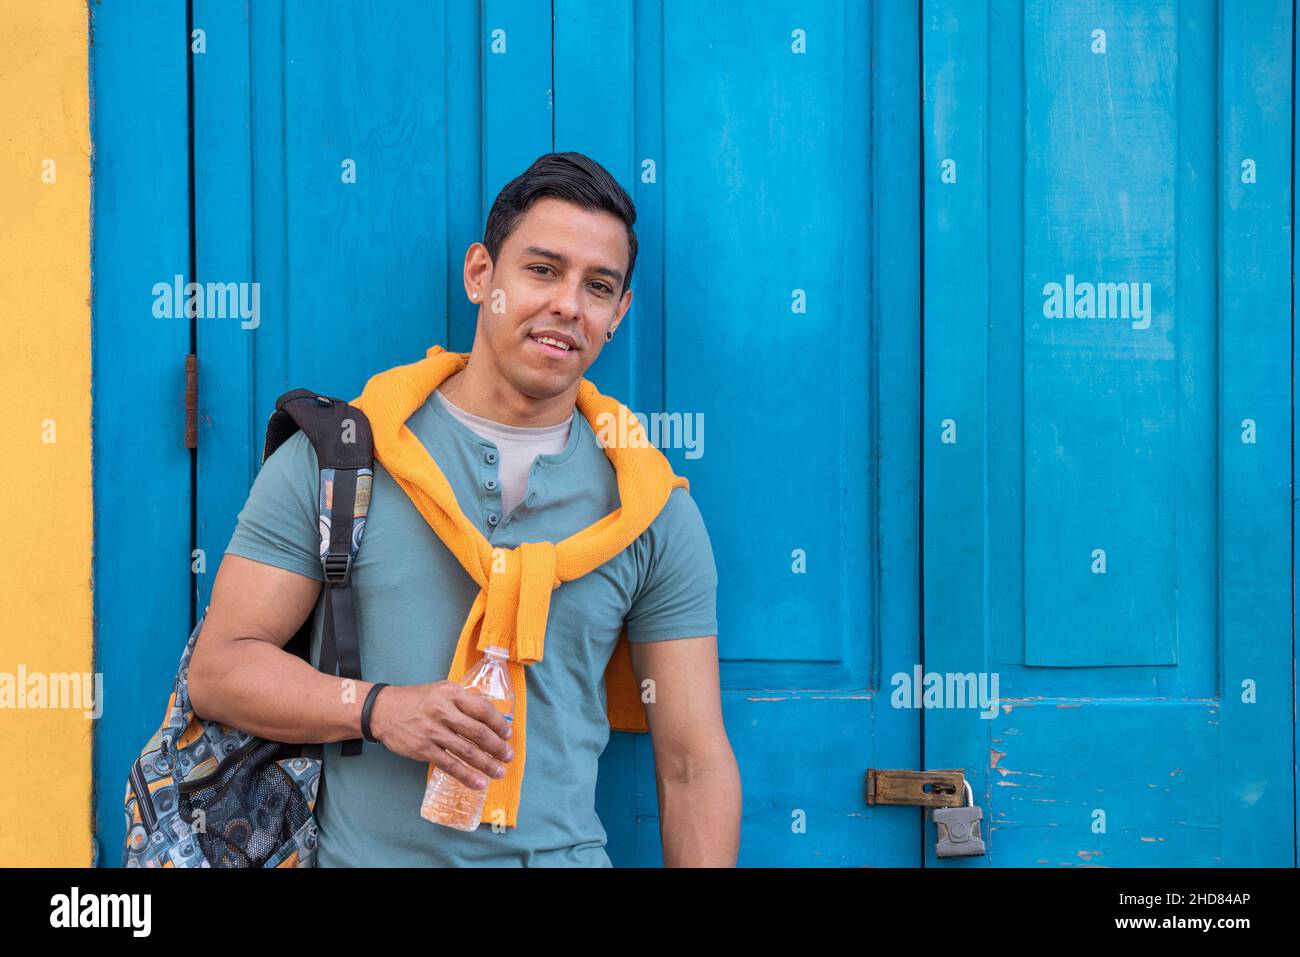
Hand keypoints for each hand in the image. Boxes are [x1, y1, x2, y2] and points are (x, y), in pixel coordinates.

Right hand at [369, 682, 513, 789]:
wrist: (382, 710)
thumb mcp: (441, 691)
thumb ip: (463, 702)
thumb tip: (491, 719)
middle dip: (497, 747)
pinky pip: (450, 765)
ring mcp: (432, 730)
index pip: (482, 709)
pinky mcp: (423, 748)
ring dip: (487, 764)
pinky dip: (466, 776)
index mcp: (451, 693)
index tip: (507, 735)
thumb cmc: (416, 701)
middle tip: (508, 756)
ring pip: (467, 751)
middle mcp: (442, 710)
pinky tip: (478, 782)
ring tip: (498, 772)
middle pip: (478, 732)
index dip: (499, 724)